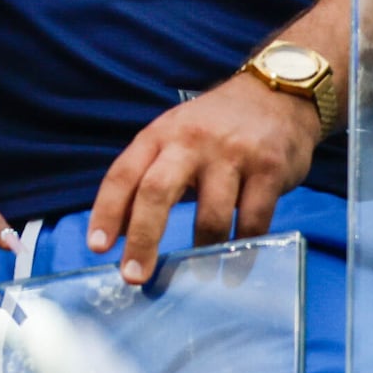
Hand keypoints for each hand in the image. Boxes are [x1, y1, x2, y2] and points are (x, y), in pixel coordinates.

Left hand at [86, 73, 321, 284]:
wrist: (274, 96)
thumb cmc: (213, 126)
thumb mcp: (172, 139)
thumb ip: (147, 177)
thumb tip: (119, 230)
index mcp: (159, 135)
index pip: (123, 174)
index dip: (107, 211)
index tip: (98, 247)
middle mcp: (191, 141)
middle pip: (157, 192)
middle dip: (143, 238)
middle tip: (134, 276)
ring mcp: (232, 155)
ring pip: (210, 215)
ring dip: (201, 251)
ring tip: (197, 275)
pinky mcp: (270, 169)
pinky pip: (254, 220)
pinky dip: (243, 247)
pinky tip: (235, 264)